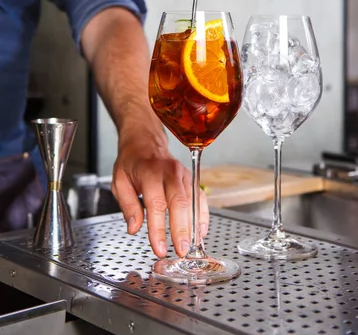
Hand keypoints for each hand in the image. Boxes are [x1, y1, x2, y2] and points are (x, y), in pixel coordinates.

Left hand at [111, 142, 209, 257]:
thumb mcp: (119, 181)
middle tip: (181, 251)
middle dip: (181, 229)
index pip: (156, 204)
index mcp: (149, 172)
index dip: (158, 229)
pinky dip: (202, 216)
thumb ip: (128, 205)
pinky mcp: (191, 179)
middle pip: (179, 202)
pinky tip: (200, 232)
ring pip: (192, 201)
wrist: (145, 142)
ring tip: (191, 247)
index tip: (159, 248)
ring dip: (193, 226)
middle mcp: (170, 172)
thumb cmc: (132, 162)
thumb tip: (134, 228)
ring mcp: (183, 174)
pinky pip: (201, 198)